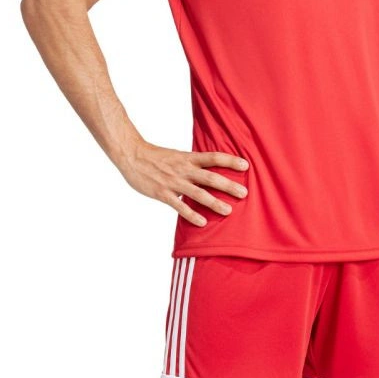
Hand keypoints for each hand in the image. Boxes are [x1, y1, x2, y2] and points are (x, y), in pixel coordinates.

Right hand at [117, 138, 248, 225]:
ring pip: (198, 193)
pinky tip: (202, 222)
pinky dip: (191, 214)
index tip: (246, 165)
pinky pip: (179, 206)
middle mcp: (184, 169)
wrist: (132, 156)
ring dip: (214, 202)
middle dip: (228, 185)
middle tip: (244, 193)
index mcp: (189, 157)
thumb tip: (210, 169)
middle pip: (210, 177)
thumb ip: (193, 163)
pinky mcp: (162, 193)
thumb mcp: (178, 155)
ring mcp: (173, 182)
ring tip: (228, 210)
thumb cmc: (156, 156)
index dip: (230, 160)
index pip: (214, 157)